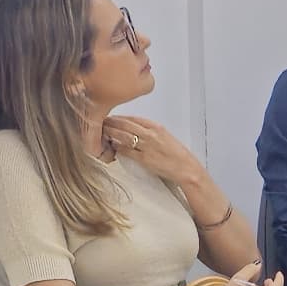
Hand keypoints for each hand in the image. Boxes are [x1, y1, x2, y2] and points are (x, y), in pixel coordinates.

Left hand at [103, 115, 217, 207]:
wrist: (186, 168)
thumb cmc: (177, 154)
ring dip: (110, 133)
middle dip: (110, 123)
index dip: (118, 117)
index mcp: (156, 126)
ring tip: (101, 133)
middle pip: (124, 124)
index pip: (132, 118)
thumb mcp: (164, 136)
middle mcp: (150, 133)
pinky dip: (116, 147)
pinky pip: (125, 150)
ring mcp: (146, 146)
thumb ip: (149, 131)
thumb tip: (133, 129)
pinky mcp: (144, 158)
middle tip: (99, 123)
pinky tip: (111, 147)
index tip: (109, 118)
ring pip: (122, 135)